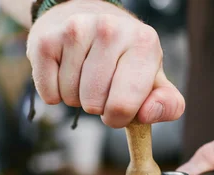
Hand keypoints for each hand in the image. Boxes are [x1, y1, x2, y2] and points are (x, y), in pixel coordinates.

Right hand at [26, 0, 184, 127]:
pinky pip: (49, 93)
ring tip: (84, 75)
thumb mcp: (154, 79)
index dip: (119, 118)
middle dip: (97, 106)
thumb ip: (167, 104)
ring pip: (70, 98)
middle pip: (93, 104)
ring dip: (76, 97)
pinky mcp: (46, 40)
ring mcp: (75, 30)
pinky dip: (55, 93)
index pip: (124, 105)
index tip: (119, 107)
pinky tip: (65, 71)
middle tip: (101, 85)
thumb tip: (148, 114)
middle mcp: (110, 29)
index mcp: (143, 42)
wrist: (86, 17)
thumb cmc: (124, 59)